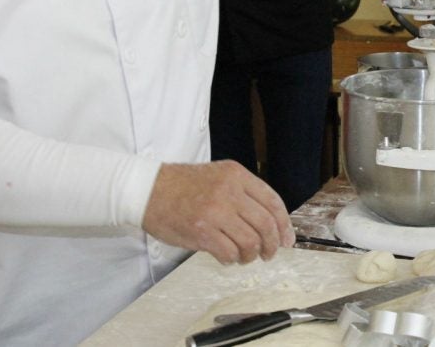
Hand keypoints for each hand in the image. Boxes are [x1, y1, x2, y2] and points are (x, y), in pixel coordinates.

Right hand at [142, 161, 295, 263]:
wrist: (147, 190)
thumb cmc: (182, 186)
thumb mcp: (218, 176)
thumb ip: (243, 194)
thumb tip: (271, 223)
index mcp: (236, 175)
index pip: (273, 202)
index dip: (284, 225)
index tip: (287, 239)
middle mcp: (229, 191)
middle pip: (266, 224)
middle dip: (273, 244)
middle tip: (269, 253)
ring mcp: (215, 211)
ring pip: (250, 242)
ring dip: (251, 255)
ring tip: (245, 256)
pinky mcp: (202, 231)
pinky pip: (229, 252)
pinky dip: (232, 259)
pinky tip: (227, 257)